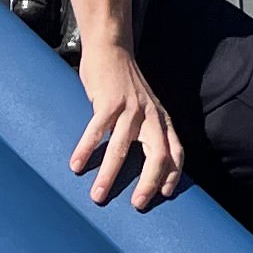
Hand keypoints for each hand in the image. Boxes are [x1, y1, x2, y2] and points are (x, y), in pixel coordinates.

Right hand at [69, 39, 186, 210]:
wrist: (112, 48)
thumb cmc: (126, 83)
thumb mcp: (146, 106)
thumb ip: (148, 130)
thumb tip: (145, 160)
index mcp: (161, 119)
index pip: (176, 151)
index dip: (173, 174)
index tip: (164, 195)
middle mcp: (150, 115)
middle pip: (157, 155)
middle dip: (149, 183)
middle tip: (137, 204)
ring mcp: (130, 108)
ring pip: (121, 148)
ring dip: (109, 175)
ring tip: (97, 196)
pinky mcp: (108, 101)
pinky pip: (96, 130)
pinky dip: (86, 149)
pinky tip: (76, 165)